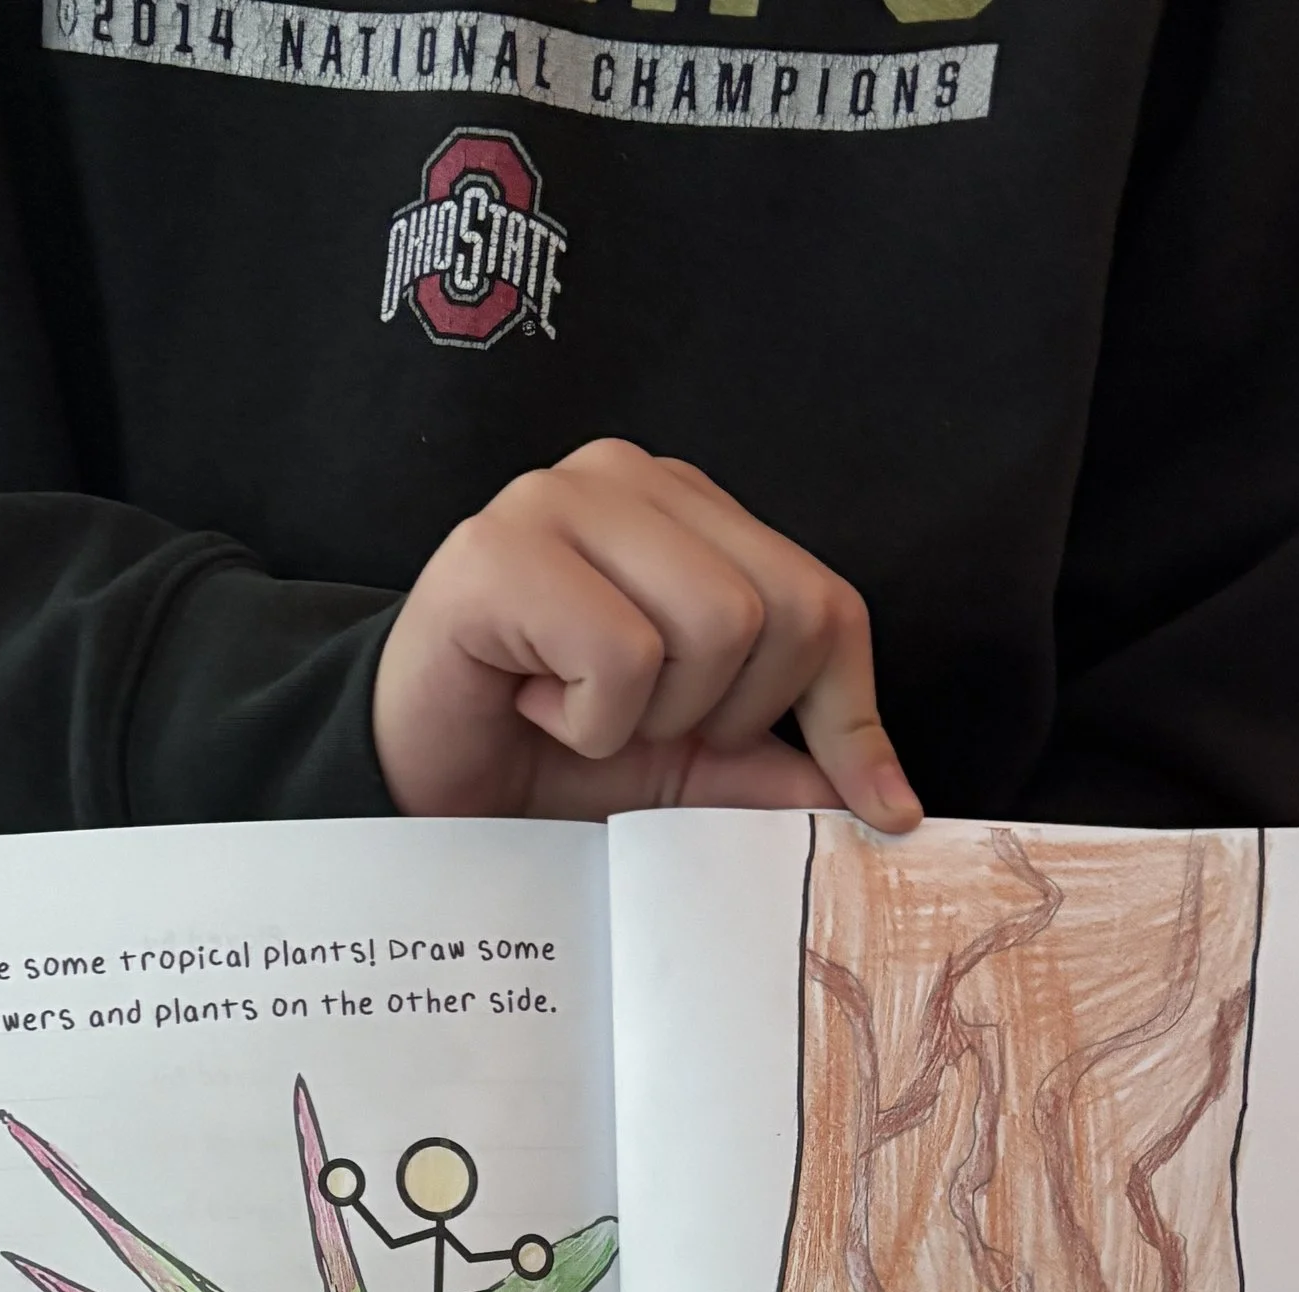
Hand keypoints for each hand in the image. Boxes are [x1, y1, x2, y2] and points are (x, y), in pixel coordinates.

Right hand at [375, 440, 921, 832]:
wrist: (413, 778)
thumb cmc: (541, 754)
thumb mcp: (683, 766)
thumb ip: (773, 764)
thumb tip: (884, 801)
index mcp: (692, 511)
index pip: (825, 601)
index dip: (850, 714)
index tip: (875, 807)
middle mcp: (633, 477)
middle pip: (783, 613)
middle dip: (725, 714)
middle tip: (637, 728)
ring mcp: (561, 496)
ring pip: (714, 626)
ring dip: (649, 718)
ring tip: (577, 712)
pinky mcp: (500, 548)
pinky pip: (620, 655)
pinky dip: (586, 721)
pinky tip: (531, 704)